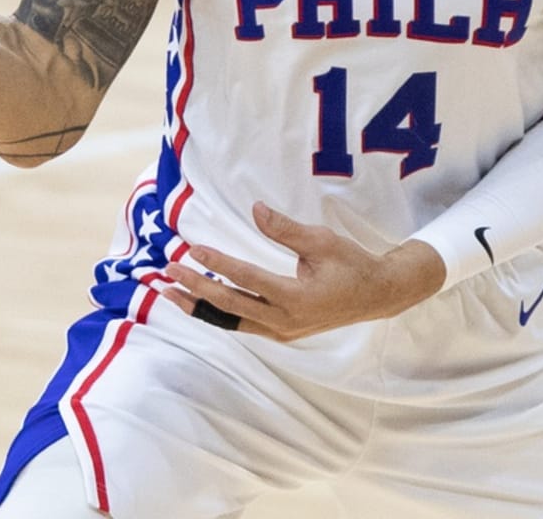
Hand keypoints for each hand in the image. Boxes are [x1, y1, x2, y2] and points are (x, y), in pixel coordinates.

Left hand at [161, 202, 446, 340]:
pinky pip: (241, 323)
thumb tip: (256, 209)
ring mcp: (281, 332)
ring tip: (169, 292)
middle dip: (195, 289)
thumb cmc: (351, 264)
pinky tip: (200, 299)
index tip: (192, 250)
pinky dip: (218, 311)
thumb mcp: (322, 241)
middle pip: (229, 306)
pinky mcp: (280, 332)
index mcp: (295, 299)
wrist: (376, 296)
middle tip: (166, 273)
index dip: (218, 265)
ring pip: (230, 320)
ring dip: (199, 306)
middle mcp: (283, 322)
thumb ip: (285, 229)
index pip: (247, 280)